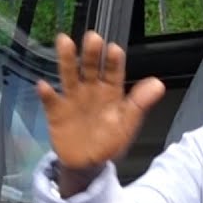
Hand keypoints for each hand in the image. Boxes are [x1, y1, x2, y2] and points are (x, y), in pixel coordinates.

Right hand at [36, 31, 165, 169]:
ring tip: (64, 41)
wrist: (87, 163)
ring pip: (69, 75)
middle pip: (90, 67)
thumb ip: (140, 103)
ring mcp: (72, 98)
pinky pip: (51, 100)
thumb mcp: (127, 124)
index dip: (113, 61)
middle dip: (91, 53)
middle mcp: (90, 89)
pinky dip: (46, 93)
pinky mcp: (56, 111)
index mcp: (110, 91)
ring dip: (66, 59)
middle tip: (93, 38)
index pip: (113, 71)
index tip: (114, 49)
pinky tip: (43, 86)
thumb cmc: (109, 140)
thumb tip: (159, 84)